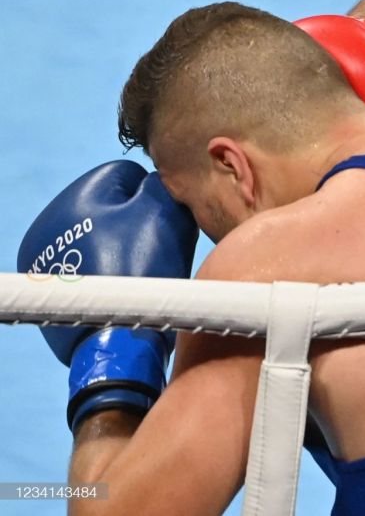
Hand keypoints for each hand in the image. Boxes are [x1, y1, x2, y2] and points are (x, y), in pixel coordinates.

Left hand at [18, 160, 198, 429]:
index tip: (166, 220)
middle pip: (109, 206)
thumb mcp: (163, 212)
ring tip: (140, 268)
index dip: (153, 194)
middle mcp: (50, 224)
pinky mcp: (54, 287)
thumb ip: (160, 183)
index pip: (125, 174)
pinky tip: (123, 285)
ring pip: (99, 234)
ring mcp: (47, 258)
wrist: (119, 340)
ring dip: (120, 244)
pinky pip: (89, 263)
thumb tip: (156, 182)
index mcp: (74, 198)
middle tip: (156, 245)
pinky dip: (107, 269)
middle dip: (135, 220)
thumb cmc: (141, 270)